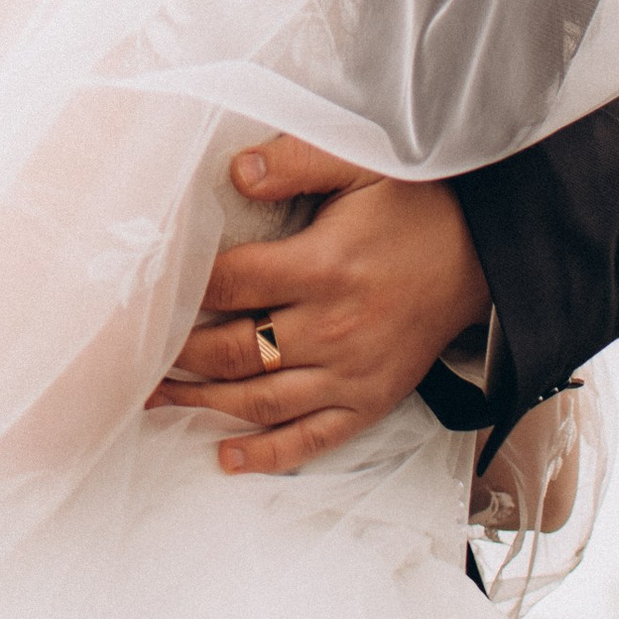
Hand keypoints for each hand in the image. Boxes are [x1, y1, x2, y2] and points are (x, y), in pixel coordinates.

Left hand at [148, 134, 490, 476]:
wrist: (483, 255)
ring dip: (203, 404)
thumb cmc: (416, 206)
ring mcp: (351, 374)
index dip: (183, 289)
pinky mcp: (369, 401)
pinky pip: (312, 438)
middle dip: (178, 356)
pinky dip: (268, 454)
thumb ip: (296, 161)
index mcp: (323, 267)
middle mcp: (332, 329)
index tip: (147, 291)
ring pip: (261, 401)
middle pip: (234, 351)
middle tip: (135, 354)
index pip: (231, 284)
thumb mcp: (362, 164)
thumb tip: (235, 171)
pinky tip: (227, 456)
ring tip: (157, 399)